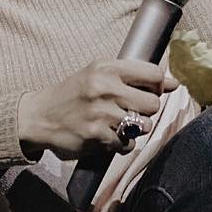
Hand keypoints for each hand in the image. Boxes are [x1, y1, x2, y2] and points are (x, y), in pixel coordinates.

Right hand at [17, 58, 175, 158]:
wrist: (38, 117)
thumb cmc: (71, 95)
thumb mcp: (96, 74)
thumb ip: (132, 77)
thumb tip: (173, 84)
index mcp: (105, 68)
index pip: (154, 74)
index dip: (158, 86)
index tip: (149, 91)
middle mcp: (104, 88)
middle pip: (153, 103)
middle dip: (146, 110)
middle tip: (129, 111)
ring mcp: (100, 113)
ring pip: (143, 126)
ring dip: (135, 129)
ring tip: (117, 125)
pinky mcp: (96, 136)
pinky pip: (127, 144)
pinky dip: (120, 143)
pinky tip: (106, 136)